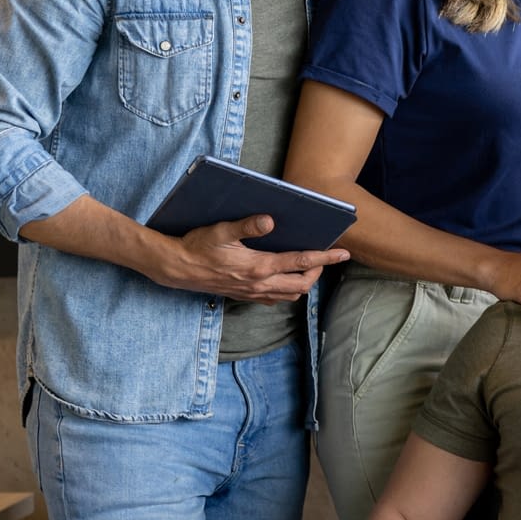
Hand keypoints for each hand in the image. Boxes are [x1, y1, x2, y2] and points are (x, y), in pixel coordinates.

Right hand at [153, 214, 347, 302]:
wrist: (176, 268)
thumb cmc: (198, 246)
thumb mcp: (221, 230)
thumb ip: (247, 225)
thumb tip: (270, 220)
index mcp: (259, 267)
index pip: (301, 262)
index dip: (325, 258)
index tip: (343, 253)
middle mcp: (259, 284)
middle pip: (302, 283)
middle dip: (319, 271)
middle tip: (326, 257)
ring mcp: (252, 293)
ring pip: (290, 294)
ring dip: (304, 282)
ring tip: (310, 266)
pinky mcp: (244, 296)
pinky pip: (275, 299)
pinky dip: (287, 290)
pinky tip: (285, 277)